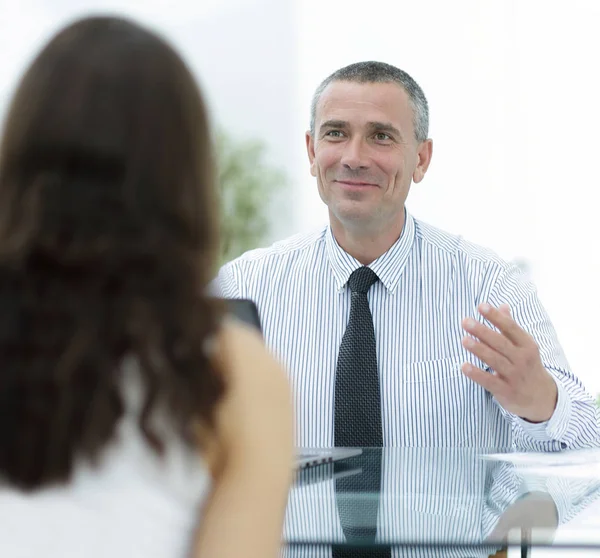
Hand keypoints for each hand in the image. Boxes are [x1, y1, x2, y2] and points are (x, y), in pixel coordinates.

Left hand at [461, 303, 557, 422]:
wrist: (542, 398)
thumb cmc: (527, 365)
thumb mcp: (525, 346)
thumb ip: (511, 327)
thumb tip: (502, 305)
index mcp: (527, 345)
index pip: (510, 327)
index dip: (496, 317)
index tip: (481, 306)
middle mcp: (522, 359)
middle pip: (501, 343)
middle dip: (483, 331)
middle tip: (465, 321)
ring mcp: (515, 376)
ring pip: (495, 360)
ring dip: (479, 349)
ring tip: (464, 340)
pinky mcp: (506, 391)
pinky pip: (489, 381)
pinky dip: (477, 374)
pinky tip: (464, 366)